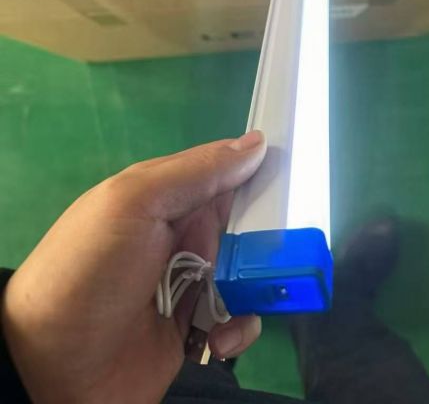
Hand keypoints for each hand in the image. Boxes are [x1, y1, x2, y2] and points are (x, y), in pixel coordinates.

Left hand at [1, 131, 266, 403]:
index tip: (301, 184)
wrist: (50, 365)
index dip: (263, 177)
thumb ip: (197, 172)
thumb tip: (257, 142)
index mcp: (169, 197)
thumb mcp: (135, 202)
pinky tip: (222, 337)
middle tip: (277, 257)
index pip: (228, 176)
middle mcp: (183, 237)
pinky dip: (240, 327)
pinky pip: (238, 320)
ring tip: (238, 303)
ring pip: (250, 274)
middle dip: (266, 241)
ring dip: (255, 289)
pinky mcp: (195, 329)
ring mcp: (190, 284)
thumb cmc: (91, 269)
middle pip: (248, 227)